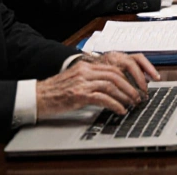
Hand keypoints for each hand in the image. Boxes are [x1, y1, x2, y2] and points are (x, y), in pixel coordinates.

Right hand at [36, 51, 156, 117]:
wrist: (37, 97)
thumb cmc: (56, 91)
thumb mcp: (75, 80)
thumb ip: (91, 79)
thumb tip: (111, 88)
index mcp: (86, 66)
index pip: (113, 68)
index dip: (128, 78)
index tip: (136, 86)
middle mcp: (85, 72)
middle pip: (115, 75)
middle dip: (130, 86)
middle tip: (139, 96)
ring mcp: (82, 83)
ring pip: (111, 85)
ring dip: (125, 95)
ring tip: (133, 104)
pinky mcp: (79, 95)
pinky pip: (103, 98)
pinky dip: (115, 104)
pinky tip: (120, 110)